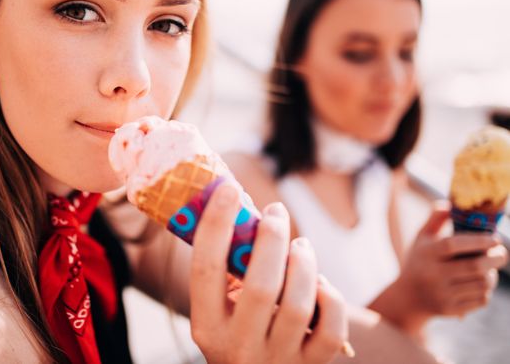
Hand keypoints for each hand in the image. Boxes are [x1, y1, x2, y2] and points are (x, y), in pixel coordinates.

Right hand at [189, 183, 347, 363]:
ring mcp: (277, 359)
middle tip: (277, 212)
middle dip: (272, 239)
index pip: (206, 269)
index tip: (229, 190)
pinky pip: (330, 328)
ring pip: (299, 304)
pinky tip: (321, 283)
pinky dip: (330, 297)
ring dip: (303, 263)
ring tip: (300, 245)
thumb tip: (241, 209)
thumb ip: (226, 271)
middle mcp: (238, 346)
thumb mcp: (217, 310)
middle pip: (260, 286)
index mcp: (207, 326)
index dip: (216, 224)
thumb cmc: (235, 332)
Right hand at [397, 203, 507, 321]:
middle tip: (502, 253)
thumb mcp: (421, 239)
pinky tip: (482, 283)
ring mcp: (442, 294)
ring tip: (491, 268)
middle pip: (474, 267)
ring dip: (492, 274)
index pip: (454, 245)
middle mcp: (432, 275)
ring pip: (481, 284)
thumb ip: (434, 219)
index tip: (495, 238)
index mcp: (426, 254)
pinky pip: (481, 300)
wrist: (408, 298)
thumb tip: (449, 203)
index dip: (478, 241)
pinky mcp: (450, 310)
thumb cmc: (419, 262)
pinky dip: (487, 290)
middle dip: (495, 259)